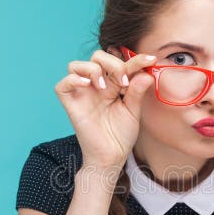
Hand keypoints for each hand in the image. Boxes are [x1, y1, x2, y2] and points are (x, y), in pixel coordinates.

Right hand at [54, 48, 155, 169]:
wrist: (111, 157)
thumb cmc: (121, 135)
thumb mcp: (133, 111)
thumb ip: (137, 92)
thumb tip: (146, 73)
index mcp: (112, 85)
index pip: (120, 63)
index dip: (135, 59)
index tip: (151, 59)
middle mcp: (96, 86)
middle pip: (97, 57)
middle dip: (113, 63)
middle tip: (124, 82)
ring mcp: (82, 94)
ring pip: (76, 65)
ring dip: (93, 69)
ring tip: (105, 87)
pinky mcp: (71, 104)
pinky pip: (62, 85)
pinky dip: (73, 80)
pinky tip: (89, 86)